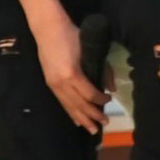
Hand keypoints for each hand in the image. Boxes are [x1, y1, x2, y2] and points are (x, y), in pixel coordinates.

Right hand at [34, 13, 110, 133]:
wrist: (48, 29)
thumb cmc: (71, 35)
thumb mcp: (90, 50)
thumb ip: (103, 69)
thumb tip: (111, 88)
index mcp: (72, 74)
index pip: (90, 94)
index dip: (100, 100)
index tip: (109, 100)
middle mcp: (61, 83)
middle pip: (79, 105)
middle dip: (93, 115)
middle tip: (104, 123)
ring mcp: (53, 85)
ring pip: (69, 107)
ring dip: (82, 119)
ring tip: (92, 129)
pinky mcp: (49, 84)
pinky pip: (62, 102)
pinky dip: (70, 112)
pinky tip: (76, 120)